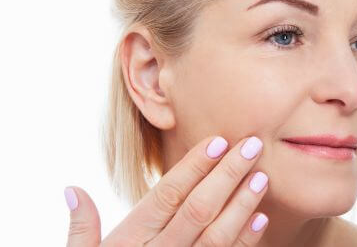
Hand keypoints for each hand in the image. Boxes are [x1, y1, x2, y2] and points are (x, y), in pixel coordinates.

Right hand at [65, 135, 269, 245]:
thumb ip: (81, 229)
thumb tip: (73, 190)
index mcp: (130, 240)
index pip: (168, 196)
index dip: (194, 167)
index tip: (218, 141)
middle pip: (198, 208)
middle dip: (228, 174)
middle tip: (252, 145)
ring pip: (217, 235)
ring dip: (242, 204)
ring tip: (261, 176)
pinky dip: (246, 240)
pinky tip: (261, 217)